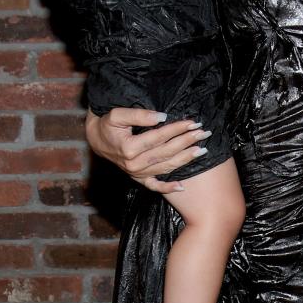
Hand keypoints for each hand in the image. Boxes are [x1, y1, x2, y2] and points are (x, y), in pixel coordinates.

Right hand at [86, 107, 207, 192]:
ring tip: (202, 150)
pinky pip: (154, 187)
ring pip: (166, 167)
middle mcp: (134, 164)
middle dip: (187, 142)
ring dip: (186, 159)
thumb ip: (139, 115)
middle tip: (204, 133)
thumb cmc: (108, 125)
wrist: (97, 141)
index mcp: (129, 148)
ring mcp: (137, 174)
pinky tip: (182, 187)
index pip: (159, 137)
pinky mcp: (138, 179)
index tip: (192, 122)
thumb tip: (162, 117)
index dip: (177, 129)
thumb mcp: (118, 115)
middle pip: (166, 152)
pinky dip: (167, 188)